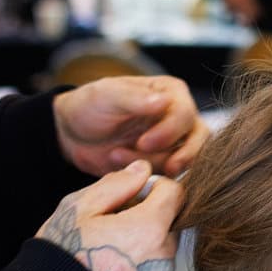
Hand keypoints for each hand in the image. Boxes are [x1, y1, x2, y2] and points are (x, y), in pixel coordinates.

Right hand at [37, 161, 182, 270]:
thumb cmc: (60, 254)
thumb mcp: (79, 208)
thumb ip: (117, 185)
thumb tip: (142, 170)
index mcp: (149, 230)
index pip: (176, 194)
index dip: (156, 188)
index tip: (134, 194)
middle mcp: (161, 262)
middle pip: (169, 228)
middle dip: (148, 222)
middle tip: (111, 228)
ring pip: (160, 259)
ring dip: (142, 253)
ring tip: (106, 258)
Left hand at [54, 75, 208, 175]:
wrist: (72, 134)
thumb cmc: (90, 106)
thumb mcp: (106, 95)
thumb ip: (134, 98)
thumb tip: (165, 101)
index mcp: (171, 93)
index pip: (186, 114)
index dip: (169, 131)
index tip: (143, 142)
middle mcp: (179, 117)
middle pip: (199, 139)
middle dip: (177, 155)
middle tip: (149, 164)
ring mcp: (175, 142)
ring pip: (186, 161)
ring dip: (153, 165)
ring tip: (117, 157)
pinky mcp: (165, 164)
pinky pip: (170, 176)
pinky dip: (147, 177)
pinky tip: (120, 165)